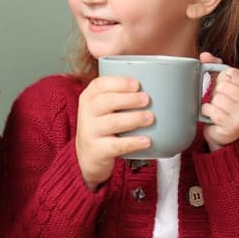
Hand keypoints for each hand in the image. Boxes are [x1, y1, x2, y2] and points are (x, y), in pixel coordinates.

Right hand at [75, 75, 153, 190]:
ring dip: (134, 118)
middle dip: (129, 99)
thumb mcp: (101, 107)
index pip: (100, 84)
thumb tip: (152, 86)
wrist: (86, 155)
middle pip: (107, 101)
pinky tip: (146, 140)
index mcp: (88, 97)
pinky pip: (117, 145)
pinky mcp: (97, 150)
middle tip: (146, 99)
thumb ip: (118, 95)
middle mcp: (86, 113)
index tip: (136, 84)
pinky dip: (133, 142)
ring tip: (150, 117)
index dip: (119, 83)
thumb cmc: (101, 125)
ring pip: (113, 122)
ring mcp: (90, 132)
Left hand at [199, 52, 238, 151]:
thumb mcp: (222, 85)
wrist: (224, 134)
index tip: (224, 87)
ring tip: (218, 110)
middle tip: (221, 102)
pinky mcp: (234, 125)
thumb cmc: (225, 106)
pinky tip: (213, 117)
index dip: (222, 79)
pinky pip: (213, 110)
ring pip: (217, 98)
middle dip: (216, 93)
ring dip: (212, 104)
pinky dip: (208, 113)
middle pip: (223, 85)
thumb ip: (214, 67)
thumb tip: (204, 55)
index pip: (231, 72)